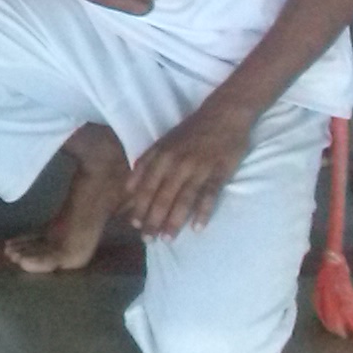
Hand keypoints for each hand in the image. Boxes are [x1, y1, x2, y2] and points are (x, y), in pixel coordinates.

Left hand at [122, 91, 256, 237]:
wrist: (223, 113)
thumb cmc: (191, 131)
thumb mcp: (163, 142)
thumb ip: (146, 163)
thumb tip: (129, 188)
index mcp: (162, 155)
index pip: (147, 186)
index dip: (140, 206)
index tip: (135, 225)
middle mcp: (178, 163)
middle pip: (163, 196)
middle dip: (153, 219)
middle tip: (148, 239)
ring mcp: (199, 167)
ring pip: (183, 198)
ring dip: (174, 220)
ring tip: (168, 239)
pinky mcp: (220, 170)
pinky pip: (209, 194)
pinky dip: (203, 211)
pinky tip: (197, 228)